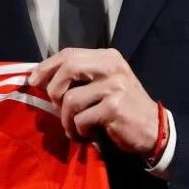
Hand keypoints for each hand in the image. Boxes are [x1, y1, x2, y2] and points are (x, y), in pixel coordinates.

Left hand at [27, 48, 158, 155]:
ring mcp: (114, 87)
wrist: (154, 129)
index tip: (33, 80)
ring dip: (65, 119)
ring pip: (70, 99)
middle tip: (55, 107)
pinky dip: (78, 130)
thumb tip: (40, 78)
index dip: (47, 66)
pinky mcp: (114, 108)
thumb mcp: (105, 84)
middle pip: (68, 68)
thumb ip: (79, 78)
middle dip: (54, 90)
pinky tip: (85, 134)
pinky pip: (81, 119)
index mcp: (108, 57)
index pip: (69, 54)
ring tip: (73, 128)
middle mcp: (112, 67)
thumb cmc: (124, 107)